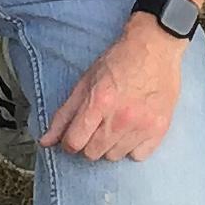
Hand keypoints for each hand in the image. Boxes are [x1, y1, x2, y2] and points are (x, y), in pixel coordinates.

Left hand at [41, 18, 186, 162]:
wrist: (155, 47)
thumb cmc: (118, 62)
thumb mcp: (85, 82)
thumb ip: (64, 115)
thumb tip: (45, 142)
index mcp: (99, 102)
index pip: (74, 142)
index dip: (70, 141)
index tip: (75, 134)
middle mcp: (121, 118)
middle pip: (93, 153)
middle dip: (89, 142)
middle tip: (98, 124)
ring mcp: (143, 126)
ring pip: (114, 157)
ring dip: (111, 145)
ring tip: (117, 123)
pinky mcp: (160, 130)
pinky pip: (137, 156)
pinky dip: (132, 147)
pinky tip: (133, 128)